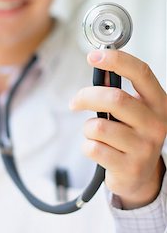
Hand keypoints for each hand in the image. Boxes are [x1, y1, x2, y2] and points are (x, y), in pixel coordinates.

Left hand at [70, 50, 166, 208]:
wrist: (140, 176)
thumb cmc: (131, 135)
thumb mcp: (132, 111)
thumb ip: (117, 89)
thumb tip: (99, 64)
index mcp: (158, 103)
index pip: (141, 73)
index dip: (117, 60)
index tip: (93, 56)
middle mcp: (156, 124)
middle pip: (115, 99)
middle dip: (87, 97)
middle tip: (75, 102)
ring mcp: (144, 147)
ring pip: (98, 126)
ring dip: (87, 128)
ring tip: (95, 134)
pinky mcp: (129, 167)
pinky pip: (93, 148)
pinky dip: (88, 146)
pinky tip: (99, 150)